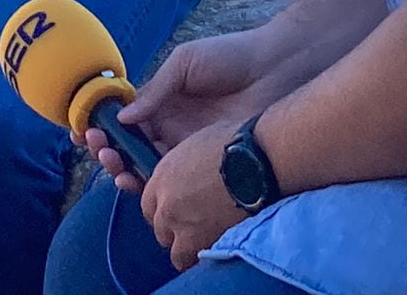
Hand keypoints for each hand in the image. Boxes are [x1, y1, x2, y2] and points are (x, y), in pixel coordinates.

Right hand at [81, 27, 300, 192]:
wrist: (275, 71)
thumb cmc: (230, 57)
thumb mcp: (185, 64)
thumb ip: (155, 91)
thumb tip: (123, 115)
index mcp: (161, 100)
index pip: (123, 118)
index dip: (101, 127)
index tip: (82, 133)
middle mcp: (169, 126)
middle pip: (129, 146)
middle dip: (107, 151)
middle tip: (99, 149)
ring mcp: (186, 146)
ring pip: (146, 165)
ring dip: (123, 168)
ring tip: (113, 166)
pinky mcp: (204, 163)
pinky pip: (173, 178)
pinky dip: (151, 182)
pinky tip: (137, 180)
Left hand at [140, 124, 245, 272]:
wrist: (256, 162)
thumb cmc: (235, 144)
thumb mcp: (198, 146)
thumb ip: (184, 168)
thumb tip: (190, 176)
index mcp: (163, 177)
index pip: (149, 205)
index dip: (164, 211)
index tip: (178, 213)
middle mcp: (167, 205)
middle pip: (161, 230)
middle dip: (176, 231)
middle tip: (197, 227)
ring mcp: (184, 228)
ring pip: (177, 254)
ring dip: (190, 250)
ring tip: (210, 242)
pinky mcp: (204, 244)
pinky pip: (199, 261)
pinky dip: (208, 258)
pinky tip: (222, 248)